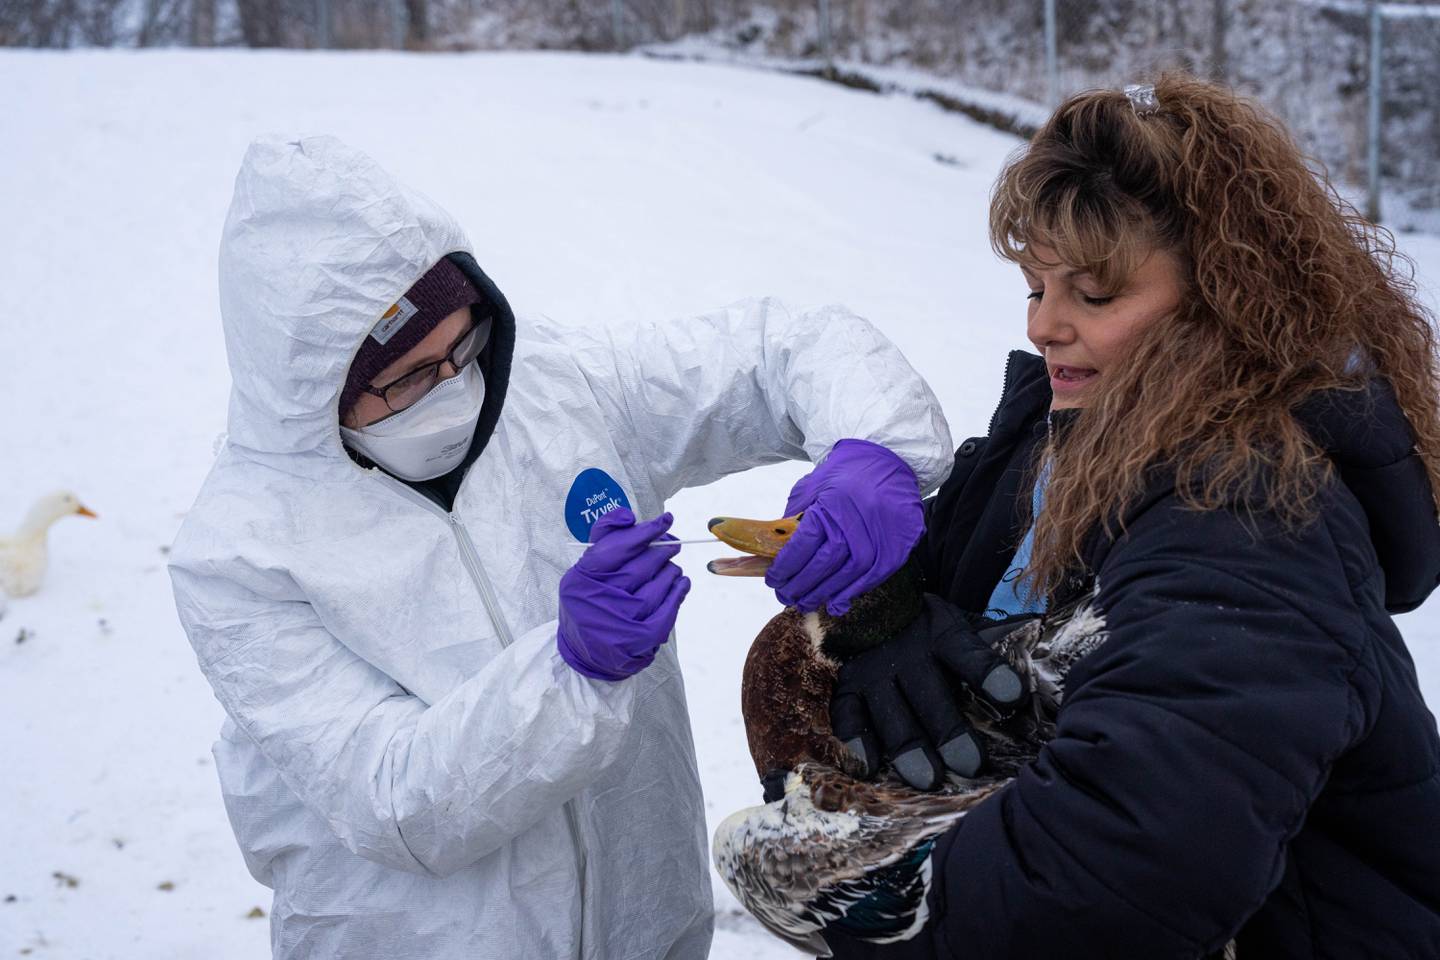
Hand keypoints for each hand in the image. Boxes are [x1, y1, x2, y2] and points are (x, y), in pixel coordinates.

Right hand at [557, 508, 690, 680]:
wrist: (586, 654)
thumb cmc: (589, 601)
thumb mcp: (585, 570)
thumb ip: (605, 537)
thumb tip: (628, 516)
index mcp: (581, 579)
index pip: (616, 547)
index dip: (645, 532)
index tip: (665, 520)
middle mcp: (599, 600)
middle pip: (640, 566)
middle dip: (661, 550)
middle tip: (672, 544)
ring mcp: (620, 622)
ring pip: (658, 586)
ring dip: (671, 571)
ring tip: (671, 568)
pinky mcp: (640, 639)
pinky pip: (667, 610)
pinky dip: (678, 593)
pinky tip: (681, 584)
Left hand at [765, 439, 923, 614]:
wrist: (888, 460)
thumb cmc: (845, 473)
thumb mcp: (813, 486)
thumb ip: (794, 516)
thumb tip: (776, 550)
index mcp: (830, 505)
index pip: (803, 545)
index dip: (785, 567)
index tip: (773, 579)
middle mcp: (856, 522)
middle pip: (823, 565)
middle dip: (800, 586)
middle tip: (785, 596)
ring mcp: (879, 536)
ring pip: (847, 575)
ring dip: (823, 594)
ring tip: (805, 602)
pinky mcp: (897, 547)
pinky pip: (872, 577)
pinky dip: (852, 592)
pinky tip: (836, 602)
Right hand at [829, 594, 1029, 788]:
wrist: (869, 608)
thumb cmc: (930, 631)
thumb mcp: (960, 626)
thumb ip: (991, 646)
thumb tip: (1038, 667)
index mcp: (943, 635)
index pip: (968, 654)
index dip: (989, 674)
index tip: (1012, 696)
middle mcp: (906, 653)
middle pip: (930, 695)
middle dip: (949, 731)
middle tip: (970, 764)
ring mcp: (873, 672)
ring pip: (891, 715)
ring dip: (909, 748)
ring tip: (927, 778)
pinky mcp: (847, 689)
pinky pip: (848, 717)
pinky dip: (856, 742)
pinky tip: (869, 767)